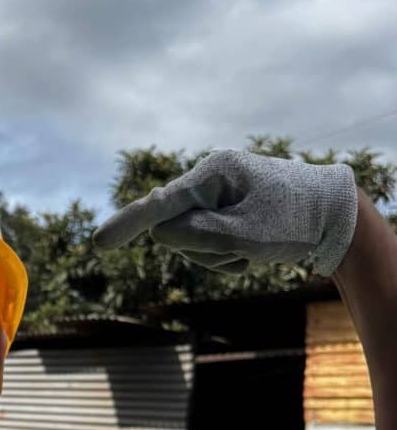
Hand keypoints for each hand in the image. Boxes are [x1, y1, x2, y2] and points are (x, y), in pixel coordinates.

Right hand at [93, 149, 358, 276]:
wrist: (332, 215)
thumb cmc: (292, 221)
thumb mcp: (245, 235)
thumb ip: (198, 235)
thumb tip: (160, 232)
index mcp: (213, 173)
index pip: (160, 203)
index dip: (127, 225)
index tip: (97, 242)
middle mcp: (209, 179)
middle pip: (174, 229)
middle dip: (201, 248)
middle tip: (242, 250)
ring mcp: (214, 196)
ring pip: (188, 241)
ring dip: (216, 256)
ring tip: (251, 252)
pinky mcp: (220, 211)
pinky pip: (204, 243)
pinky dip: (225, 256)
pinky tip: (250, 253)